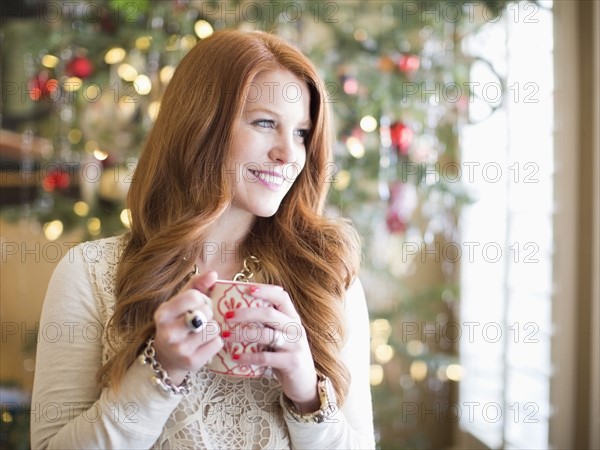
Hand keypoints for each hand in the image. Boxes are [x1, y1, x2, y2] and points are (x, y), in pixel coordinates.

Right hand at [152, 271, 223, 384]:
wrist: (167, 357)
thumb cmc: (178, 322)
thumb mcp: (181, 301)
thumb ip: (197, 285)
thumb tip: (214, 274)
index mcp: (163, 313)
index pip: (194, 297)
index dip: (202, 299)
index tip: (198, 305)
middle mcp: (168, 332)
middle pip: (206, 312)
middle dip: (208, 314)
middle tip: (201, 319)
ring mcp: (180, 349)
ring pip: (214, 329)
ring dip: (213, 328)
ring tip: (201, 332)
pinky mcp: (192, 362)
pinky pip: (217, 343)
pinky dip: (215, 342)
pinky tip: (204, 344)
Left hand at [224, 285, 319, 412]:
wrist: (305, 383)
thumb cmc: (286, 355)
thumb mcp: (280, 336)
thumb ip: (267, 324)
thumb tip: (237, 311)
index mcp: (292, 318)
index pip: (282, 297)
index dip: (265, 291)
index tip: (247, 288)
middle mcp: (295, 328)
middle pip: (270, 314)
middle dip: (246, 313)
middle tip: (227, 315)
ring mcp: (295, 345)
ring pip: (266, 335)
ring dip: (243, 335)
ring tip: (225, 337)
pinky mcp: (292, 362)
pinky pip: (267, 357)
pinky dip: (249, 357)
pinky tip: (236, 357)